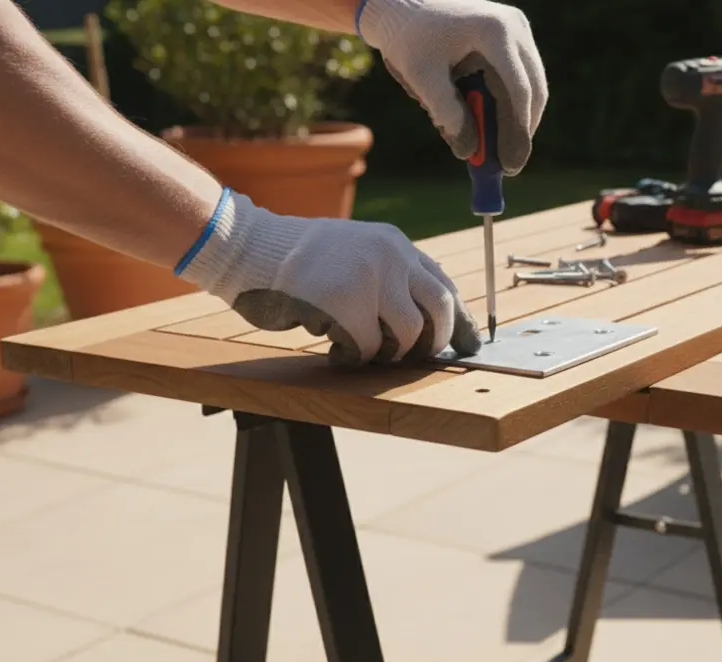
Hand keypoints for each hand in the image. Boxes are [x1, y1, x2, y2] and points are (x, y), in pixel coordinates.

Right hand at [178, 190, 482, 365]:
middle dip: (436, 340)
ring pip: (407, 334)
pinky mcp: (345, 304)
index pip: (443, 283)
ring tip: (366, 349)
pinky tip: (337, 349)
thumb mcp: (356, 251)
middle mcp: (389, 256)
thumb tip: (430, 317)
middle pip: (439, 308)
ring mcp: (369, 278)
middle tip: (423, 356)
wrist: (250, 248)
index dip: (459, 318)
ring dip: (390, 353)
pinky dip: (355, 357)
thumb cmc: (300, 260)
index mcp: (395, 244)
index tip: (470, 343)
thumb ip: (390, 273)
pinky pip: (368, 347)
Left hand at [357, 0, 547, 175]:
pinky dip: (510, 104)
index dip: (517, 132)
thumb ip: (446, 113)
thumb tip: (469, 152)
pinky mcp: (512, 36)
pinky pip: (520, 77)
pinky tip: (495, 126)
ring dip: (517, 119)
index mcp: (494, 32)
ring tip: (499, 150)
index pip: (518, 89)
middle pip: (533, 89)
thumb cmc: (408, 38)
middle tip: (509, 166)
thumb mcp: (421, 78)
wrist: (403, 5)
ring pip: (531, 85)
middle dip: (522, 130)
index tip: (509, 165)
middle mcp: (514, 27)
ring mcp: (517, 29)